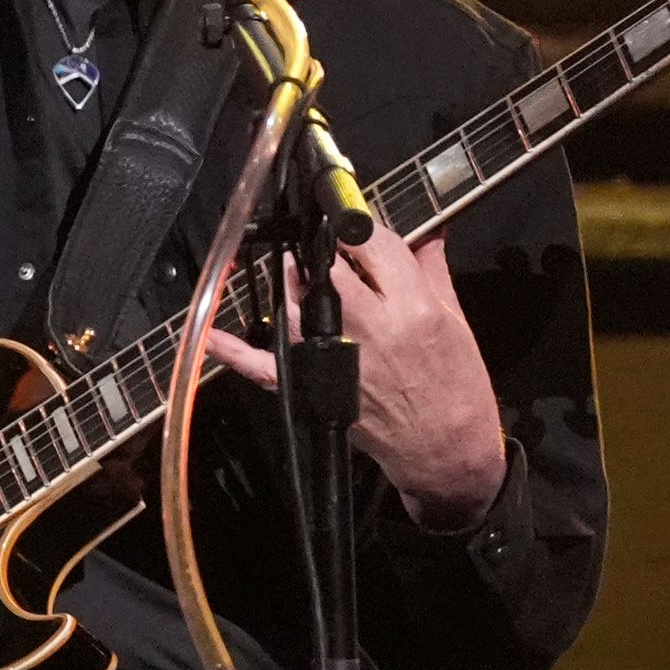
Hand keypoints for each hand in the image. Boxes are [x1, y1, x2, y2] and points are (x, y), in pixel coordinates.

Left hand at [202, 231, 507, 527]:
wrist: (447, 448)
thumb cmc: (457, 388)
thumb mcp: (456, 318)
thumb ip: (431, 268)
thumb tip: (425, 231)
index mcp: (411, 305)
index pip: (370, 243)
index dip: (356, 226)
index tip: (351, 220)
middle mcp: (370, 327)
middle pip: (326, 269)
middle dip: (322, 252)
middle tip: (325, 248)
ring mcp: (335, 357)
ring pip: (292, 304)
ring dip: (289, 284)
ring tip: (296, 273)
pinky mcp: (314, 386)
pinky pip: (262, 365)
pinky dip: (233, 350)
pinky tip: (212, 332)